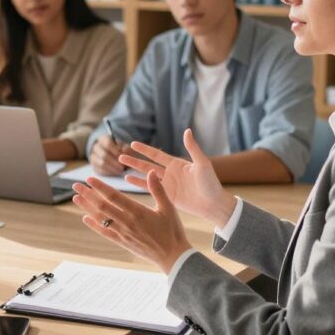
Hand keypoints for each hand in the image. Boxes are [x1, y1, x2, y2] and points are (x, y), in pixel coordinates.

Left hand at [72, 171, 191, 273]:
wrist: (172, 256)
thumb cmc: (173, 231)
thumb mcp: (168, 207)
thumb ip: (158, 189)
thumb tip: (151, 172)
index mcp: (138, 212)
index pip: (114, 196)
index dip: (100, 187)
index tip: (90, 179)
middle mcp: (127, 222)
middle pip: (102, 206)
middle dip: (88, 194)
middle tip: (76, 185)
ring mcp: (123, 233)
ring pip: (101, 218)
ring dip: (87, 207)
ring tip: (76, 197)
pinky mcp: (123, 242)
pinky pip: (105, 233)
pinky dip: (94, 225)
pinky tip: (86, 218)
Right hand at [90, 135, 133, 174]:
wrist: (115, 156)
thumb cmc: (121, 150)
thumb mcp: (125, 147)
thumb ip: (126, 148)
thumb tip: (124, 149)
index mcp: (103, 139)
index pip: (107, 143)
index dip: (115, 151)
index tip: (122, 157)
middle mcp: (96, 147)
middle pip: (103, 155)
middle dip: (114, 162)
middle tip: (123, 167)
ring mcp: (94, 157)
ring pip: (101, 163)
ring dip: (112, 168)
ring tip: (121, 170)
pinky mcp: (95, 167)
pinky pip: (100, 170)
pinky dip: (109, 172)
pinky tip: (116, 172)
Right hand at [119, 129, 235, 226]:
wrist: (214, 204)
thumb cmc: (211, 183)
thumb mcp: (202, 164)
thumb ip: (192, 148)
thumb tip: (187, 130)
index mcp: (177, 164)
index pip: (156, 154)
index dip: (144, 149)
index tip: (132, 144)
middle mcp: (170, 173)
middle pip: (147, 164)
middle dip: (134, 160)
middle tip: (120, 155)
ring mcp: (167, 185)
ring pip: (146, 176)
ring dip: (134, 171)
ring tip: (120, 166)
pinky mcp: (167, 196)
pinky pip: (150, 189)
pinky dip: (138, 184)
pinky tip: (128, 180)